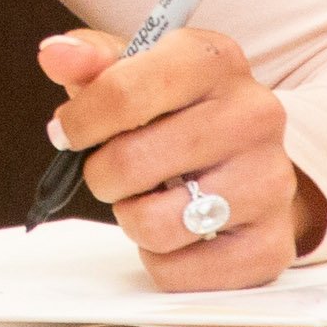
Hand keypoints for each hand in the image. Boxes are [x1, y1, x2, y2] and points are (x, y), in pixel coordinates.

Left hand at [39, 26, 326, 290]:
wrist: (249, 162)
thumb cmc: (178, 112)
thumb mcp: (136, 72)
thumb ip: (90, 61)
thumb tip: (54, 54)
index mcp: (215, 60)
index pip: (123, 92)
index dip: (80, 121)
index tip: (68, 132)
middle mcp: (255, 115)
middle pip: (130, 162)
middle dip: (102, 174)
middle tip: (115, 170)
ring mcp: (271, 181)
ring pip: (154, 224)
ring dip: (131, 217)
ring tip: (148, 198)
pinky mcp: (271, 245)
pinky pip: (176, 272)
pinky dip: (159, 259)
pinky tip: (176, 230)